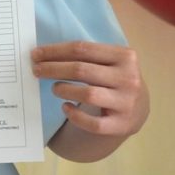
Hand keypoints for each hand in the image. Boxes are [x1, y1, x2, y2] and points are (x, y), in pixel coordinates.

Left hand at [32, 41, 148, 160]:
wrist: (138, 109)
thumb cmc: (114, 78)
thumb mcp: (109, 62)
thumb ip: (85, 55)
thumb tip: (43, 53)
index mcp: (125, 57)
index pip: (82, 49)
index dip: (55, 51)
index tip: (36, 54)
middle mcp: (129, 79)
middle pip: (81, 70)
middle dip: (53, 69)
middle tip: (36, 70)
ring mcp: (127, 104)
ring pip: (87, 94)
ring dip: (64, 90)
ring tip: (55, 88)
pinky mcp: (121, 125)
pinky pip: (93, 124)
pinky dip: (75, 116)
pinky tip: (66, 108)